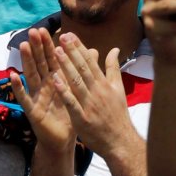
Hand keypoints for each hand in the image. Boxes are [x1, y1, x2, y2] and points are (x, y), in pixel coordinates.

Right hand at [17, 27, 75, 155]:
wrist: (63, 139)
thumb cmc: (69, 113)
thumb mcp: (77, 90)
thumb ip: (83, 70)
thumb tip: (94, 50)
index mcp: (55, 79)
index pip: (51, 58)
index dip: (48, 45)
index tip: (44, 29)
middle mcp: (43, 85)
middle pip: (40, 63)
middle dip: (37, 47)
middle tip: (33, 31)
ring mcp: (36, 96)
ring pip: (31, 75)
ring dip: (27, 61)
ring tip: (24, 46)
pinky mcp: (32, 110)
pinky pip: (24, 97)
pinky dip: (18, 87)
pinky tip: (13, 76)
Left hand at [47, 33, 132, 156]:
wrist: (120, 141)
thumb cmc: (117, 114)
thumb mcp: (119, 89)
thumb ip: (113, 68)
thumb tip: (115, 49)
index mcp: (105, 83)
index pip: (90, 62)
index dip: (79, 48)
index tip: (70, 34)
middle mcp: (97, 91)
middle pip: (83, 68)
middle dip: (72, 52)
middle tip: (61, 37)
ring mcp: (90, 104)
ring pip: (76, 82)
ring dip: (66, 66)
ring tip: (56, 51)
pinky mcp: (82, 118)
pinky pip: (71, 102)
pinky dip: (64, 91)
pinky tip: (55, 80)